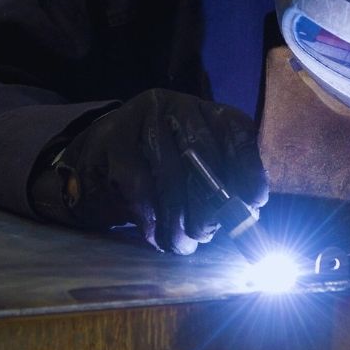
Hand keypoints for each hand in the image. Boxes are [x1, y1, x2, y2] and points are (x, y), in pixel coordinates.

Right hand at [38, 89, 267, 254]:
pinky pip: (137, 187)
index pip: (235, 130)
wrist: (96, 160)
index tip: (254, 201)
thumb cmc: (157, 170)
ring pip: (168, 174)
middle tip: (208, 233)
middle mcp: (173, 106)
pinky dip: (151, 220)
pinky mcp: (111, 140)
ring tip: (182, 244)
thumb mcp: (194, 171)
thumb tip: (246, 216)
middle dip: (209, 202)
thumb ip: (222, 187)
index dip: (248, 167)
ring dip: (178, 219)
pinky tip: (156, 236)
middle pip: (201, 153)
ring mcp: (139, 119)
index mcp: (204, 110)